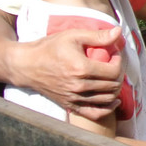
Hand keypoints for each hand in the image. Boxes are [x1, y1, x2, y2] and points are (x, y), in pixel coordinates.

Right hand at [10, 25, 124, 119]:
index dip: (119, 61)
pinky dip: (107, 109)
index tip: (114, 54)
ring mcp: (74, 98)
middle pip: (113, 86)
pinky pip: (94, 113)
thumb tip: (119, 32)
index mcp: (81, 69)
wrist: (26, 65)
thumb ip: (98, 36)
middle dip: (119, 74)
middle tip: (114, 65)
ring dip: (115, 89)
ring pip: (107, 99)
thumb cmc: (49, 48)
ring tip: (112, 78)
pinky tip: (113, 100)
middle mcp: (79, 86)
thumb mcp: (73, 36)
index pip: (114, 71)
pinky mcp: (70, 105)